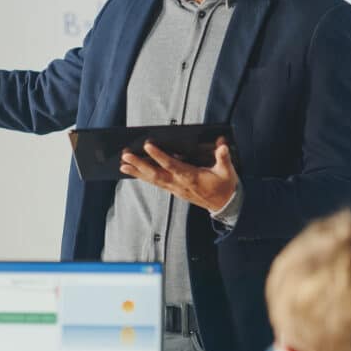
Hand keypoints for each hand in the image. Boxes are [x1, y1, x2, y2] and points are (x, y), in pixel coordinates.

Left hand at [120, 136, 237, 211]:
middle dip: (139, 165)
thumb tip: (222, 145)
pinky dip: (144, 177)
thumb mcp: (228, 171)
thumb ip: (223, 157)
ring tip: (123, 165)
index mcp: (191, 177)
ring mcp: (175, 189)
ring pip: (153, 180)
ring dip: (137, 172)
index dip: (159, 155)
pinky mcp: (174, 191)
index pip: (171, 165)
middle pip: (156, 174)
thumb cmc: (225, 186)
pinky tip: (135, 172)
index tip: (148, 145)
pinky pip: (156, 183)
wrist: (225, 205)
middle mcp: (179, 184)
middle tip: (126, 156)